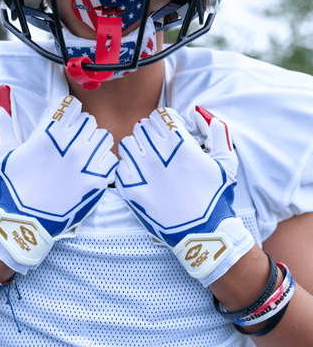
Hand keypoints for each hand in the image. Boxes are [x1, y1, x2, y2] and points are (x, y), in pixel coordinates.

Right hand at [0, 85, 117, 272]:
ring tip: (85, 154)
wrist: (28, 221)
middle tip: (73, 142)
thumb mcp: (3, 155)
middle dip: (80, 127)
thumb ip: (5, 127)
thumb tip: (2, 104)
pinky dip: (104, 162)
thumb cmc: (14, 188)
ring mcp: (87, 162)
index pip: (71, 105)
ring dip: (95, 142)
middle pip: (88, 120)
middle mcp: (71, 144)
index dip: (67, 112)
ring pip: (103, 137)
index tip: (64, 122)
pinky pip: (111, 159)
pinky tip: (93, 169)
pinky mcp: (98, 180)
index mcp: (49, 134)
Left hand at [115, 106, 253, 285]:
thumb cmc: (215, 197)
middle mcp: (158, 154)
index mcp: (181, 144)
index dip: (164, 121)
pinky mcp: (130, 188)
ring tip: (145, 159)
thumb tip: (204, 114)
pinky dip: (127, 167)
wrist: (202, 232)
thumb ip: (219, 133)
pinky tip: (138, 175)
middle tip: (157, 147)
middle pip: (142, 127)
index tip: (168, 131)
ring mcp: (142, 171)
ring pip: (127, 144)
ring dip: (136, 148)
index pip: (160, 115)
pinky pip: (119, 166)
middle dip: (150, 133)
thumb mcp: (226, 163)